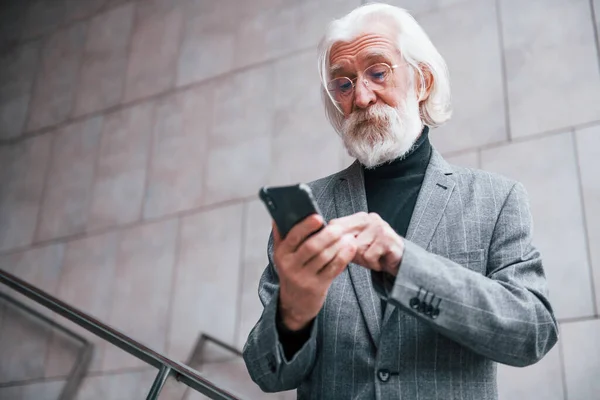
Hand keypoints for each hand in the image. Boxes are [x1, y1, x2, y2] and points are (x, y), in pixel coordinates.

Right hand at [273, 215, 356, 330]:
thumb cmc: (291, 272)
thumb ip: (281, 236)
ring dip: (338, 244)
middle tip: (339, 227)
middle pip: (311, 246)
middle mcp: (290, 266)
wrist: (295, 304)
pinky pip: (333, 268)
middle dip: (328, 235)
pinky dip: (344, 256)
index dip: (306, 226)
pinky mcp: (317, 287)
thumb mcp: (282, 256)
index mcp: (281, 254)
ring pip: (324, 257)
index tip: (318, 218)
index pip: (293, 237)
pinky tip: (350, 247)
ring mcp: (304, 278)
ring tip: (348, 235)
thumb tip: (277, 216)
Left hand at [329, 212, 403, 275]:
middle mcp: (369, 218)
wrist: (400, 261)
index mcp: (359, 217)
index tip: (332, 250)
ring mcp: (379, 228)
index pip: (335, 225)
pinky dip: (373, 264)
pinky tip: (380, 261)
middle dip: (349, 252)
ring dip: (363, 259)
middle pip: (344, 237)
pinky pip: (368, 256)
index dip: (331, 241)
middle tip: (359, 257)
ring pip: (356, 249)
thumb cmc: (374, 253)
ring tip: (372, 257)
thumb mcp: (355, 245)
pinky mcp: (387, 240)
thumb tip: (320, 241)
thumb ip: (341, 241)